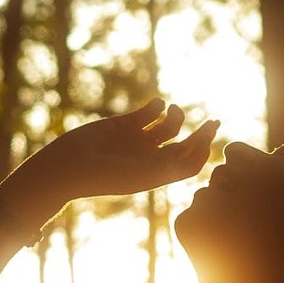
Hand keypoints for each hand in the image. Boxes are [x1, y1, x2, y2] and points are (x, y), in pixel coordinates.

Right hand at [20, 99, 218, 202]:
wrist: (69, 166)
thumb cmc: (105, 176)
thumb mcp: (140, 173)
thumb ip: (168, 165)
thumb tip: (195, 154)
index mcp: (157, 175)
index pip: (189, 164)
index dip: (203, 153)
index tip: (209, 141)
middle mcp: (151, 158)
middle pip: (185, 145)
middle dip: (201, 135)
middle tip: (214, 123)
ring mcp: (138, 141)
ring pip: (169, 126)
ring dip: (176, 117)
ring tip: (172, 111)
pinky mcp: (125, 124)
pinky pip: (149, 112)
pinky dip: (157, 106)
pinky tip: (157, 106)